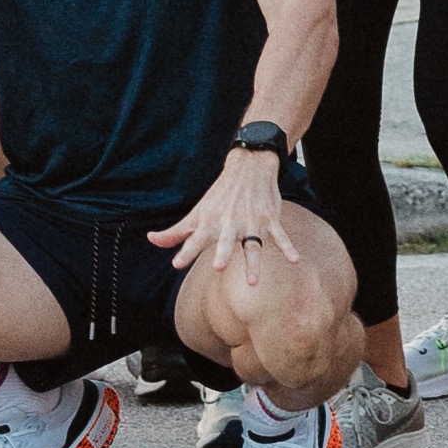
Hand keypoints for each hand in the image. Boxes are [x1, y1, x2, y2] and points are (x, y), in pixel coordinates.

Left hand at [154, 144, 295, 279]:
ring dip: (253, 261)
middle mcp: (230, 222)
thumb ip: (176, 232)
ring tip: (252, 281)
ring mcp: (251, 220)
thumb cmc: (220, 195)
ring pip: (253, 243)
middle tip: (218, 267)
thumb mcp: (197, 212)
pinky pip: (280, 235)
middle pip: (225, 240)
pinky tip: (295, 260)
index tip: (176, 263)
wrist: (249, 166)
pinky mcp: (269, 218)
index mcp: (210, 222)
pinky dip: (288, 246)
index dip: (186, 250)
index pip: (195, 239)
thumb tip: (152, 240)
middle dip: (222, 253)